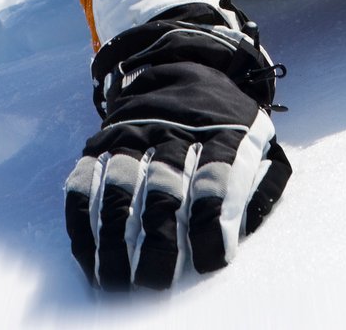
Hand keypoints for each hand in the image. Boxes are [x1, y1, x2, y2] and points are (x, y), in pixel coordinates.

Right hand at [64, 2, 290, 290]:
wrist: (185, 60)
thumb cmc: (229, 121)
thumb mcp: (262, 141)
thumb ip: (260, 186)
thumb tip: (238, 234)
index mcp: (225, 133)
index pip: (218, 180)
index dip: (213, 225)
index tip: (209, 262)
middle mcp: (177, 130)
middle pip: (166, 189)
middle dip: (159, 242)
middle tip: (154, 284)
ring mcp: (136, 130)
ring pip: (121, 185)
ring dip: (114, 237)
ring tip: (114, 280)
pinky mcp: (105, 135)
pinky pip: (87, 176)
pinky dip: (83, 216)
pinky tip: (87, 251)